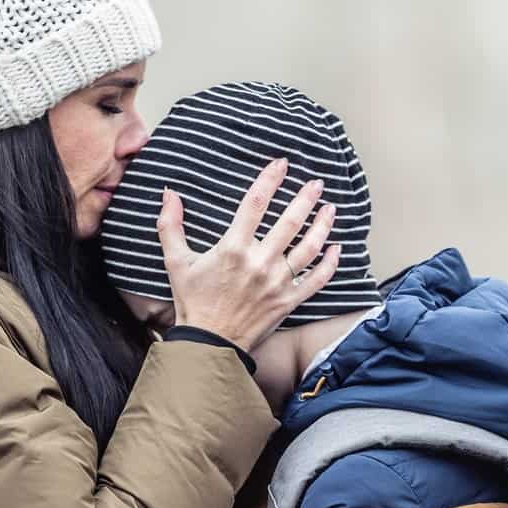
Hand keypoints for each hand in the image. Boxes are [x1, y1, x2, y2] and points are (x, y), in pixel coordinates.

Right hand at [158, 159, 340, 351]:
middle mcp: (259, 262)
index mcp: (233, 248)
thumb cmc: (192, 302)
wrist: (208, 343)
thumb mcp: (176, 261)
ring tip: (330, 208)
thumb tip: (169, 193)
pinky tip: (338, 247)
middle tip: (316, 183)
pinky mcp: (288, 301)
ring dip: (322, 225)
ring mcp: (277, 283)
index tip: (281, 164)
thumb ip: (171, 225)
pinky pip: (316, 279)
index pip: (256, 203)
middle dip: (305, 198)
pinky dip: (330, 264)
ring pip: (308, 247)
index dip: (270, 179)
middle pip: (289, 221)